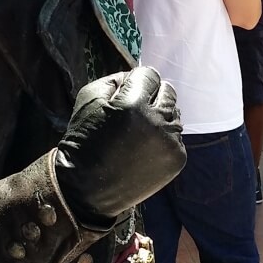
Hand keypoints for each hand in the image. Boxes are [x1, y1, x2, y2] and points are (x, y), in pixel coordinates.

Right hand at [55, 67, 186, 227]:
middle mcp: (157, 121)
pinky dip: (163, 138)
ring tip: (137, 133)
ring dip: (159, 117)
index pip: (150, 74)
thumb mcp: (89, 97)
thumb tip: (139, 76)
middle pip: (168, 91)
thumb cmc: (85, 138)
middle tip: (133, 113)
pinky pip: (176, 136)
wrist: (87, 187)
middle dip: (152, 97)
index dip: (136, 82)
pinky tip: (144, 149)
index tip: (125, 95)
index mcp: (133, 103)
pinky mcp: (177, 159)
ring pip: (175, 114)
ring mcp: (170, 142)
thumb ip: (117, 79)